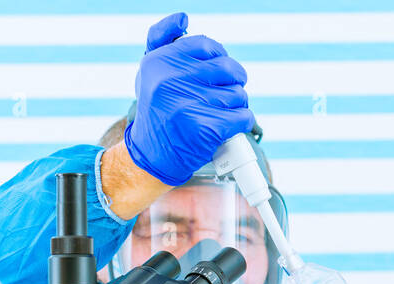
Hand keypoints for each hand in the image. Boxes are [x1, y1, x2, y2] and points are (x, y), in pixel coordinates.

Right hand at [124, 12, 254, 185]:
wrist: (150, 156)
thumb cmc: (157, 110)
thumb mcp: (150, 70)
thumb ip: (163, 38)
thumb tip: (183, 17)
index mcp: (160, 61)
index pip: (207, 46)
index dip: (219, 58)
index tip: (216, 73)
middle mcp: (171, 80)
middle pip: (228, 69)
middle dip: (232, 82)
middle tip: (224, 95)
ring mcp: (188, 105)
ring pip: (238, 94)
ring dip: (236, 105)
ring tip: (220, 114)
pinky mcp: (205, 129)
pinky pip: (242, 117)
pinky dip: (242, 123)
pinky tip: (228, 128)